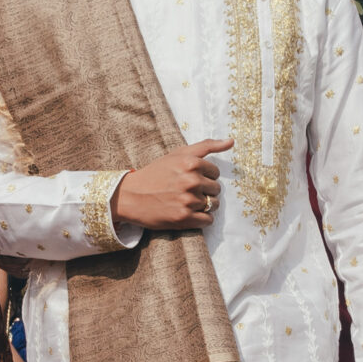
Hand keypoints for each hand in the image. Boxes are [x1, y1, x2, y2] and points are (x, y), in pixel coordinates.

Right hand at [114, 137, 232, 231]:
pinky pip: (208, 220)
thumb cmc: (156, 173)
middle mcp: (191, 180)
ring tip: (185, 202)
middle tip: (186, 191)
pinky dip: (201, 219)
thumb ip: (206, 146)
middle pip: (216, 189)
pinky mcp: (184, 218)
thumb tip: (231, 141)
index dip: (204, 176)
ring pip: (214, 205)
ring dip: (203, 206)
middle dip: (205, 191)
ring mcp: (188, 200)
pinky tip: (188, 213)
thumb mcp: (178, 154)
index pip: (215, 173)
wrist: (130, 196)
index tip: (189, 178)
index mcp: (191, 163)